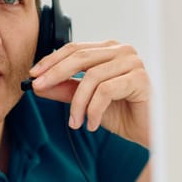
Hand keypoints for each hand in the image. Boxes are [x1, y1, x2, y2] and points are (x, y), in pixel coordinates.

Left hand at [29, 40, 150, 147]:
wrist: (148, 132)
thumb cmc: (121, 112)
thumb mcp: (85, 101)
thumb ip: (64, 90)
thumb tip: (38, 85)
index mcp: (108, 50)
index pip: (74, 49)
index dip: (51, 60)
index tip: (33, 74)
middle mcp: (121, 51)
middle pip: (80, 57)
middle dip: (55, 73)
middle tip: (39, 88)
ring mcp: (132, 62)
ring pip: (91, 77)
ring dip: (77, 103)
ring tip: (74, 122)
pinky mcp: (139, 78)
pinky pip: (105, 91)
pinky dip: (93, 110)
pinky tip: (91, 124)